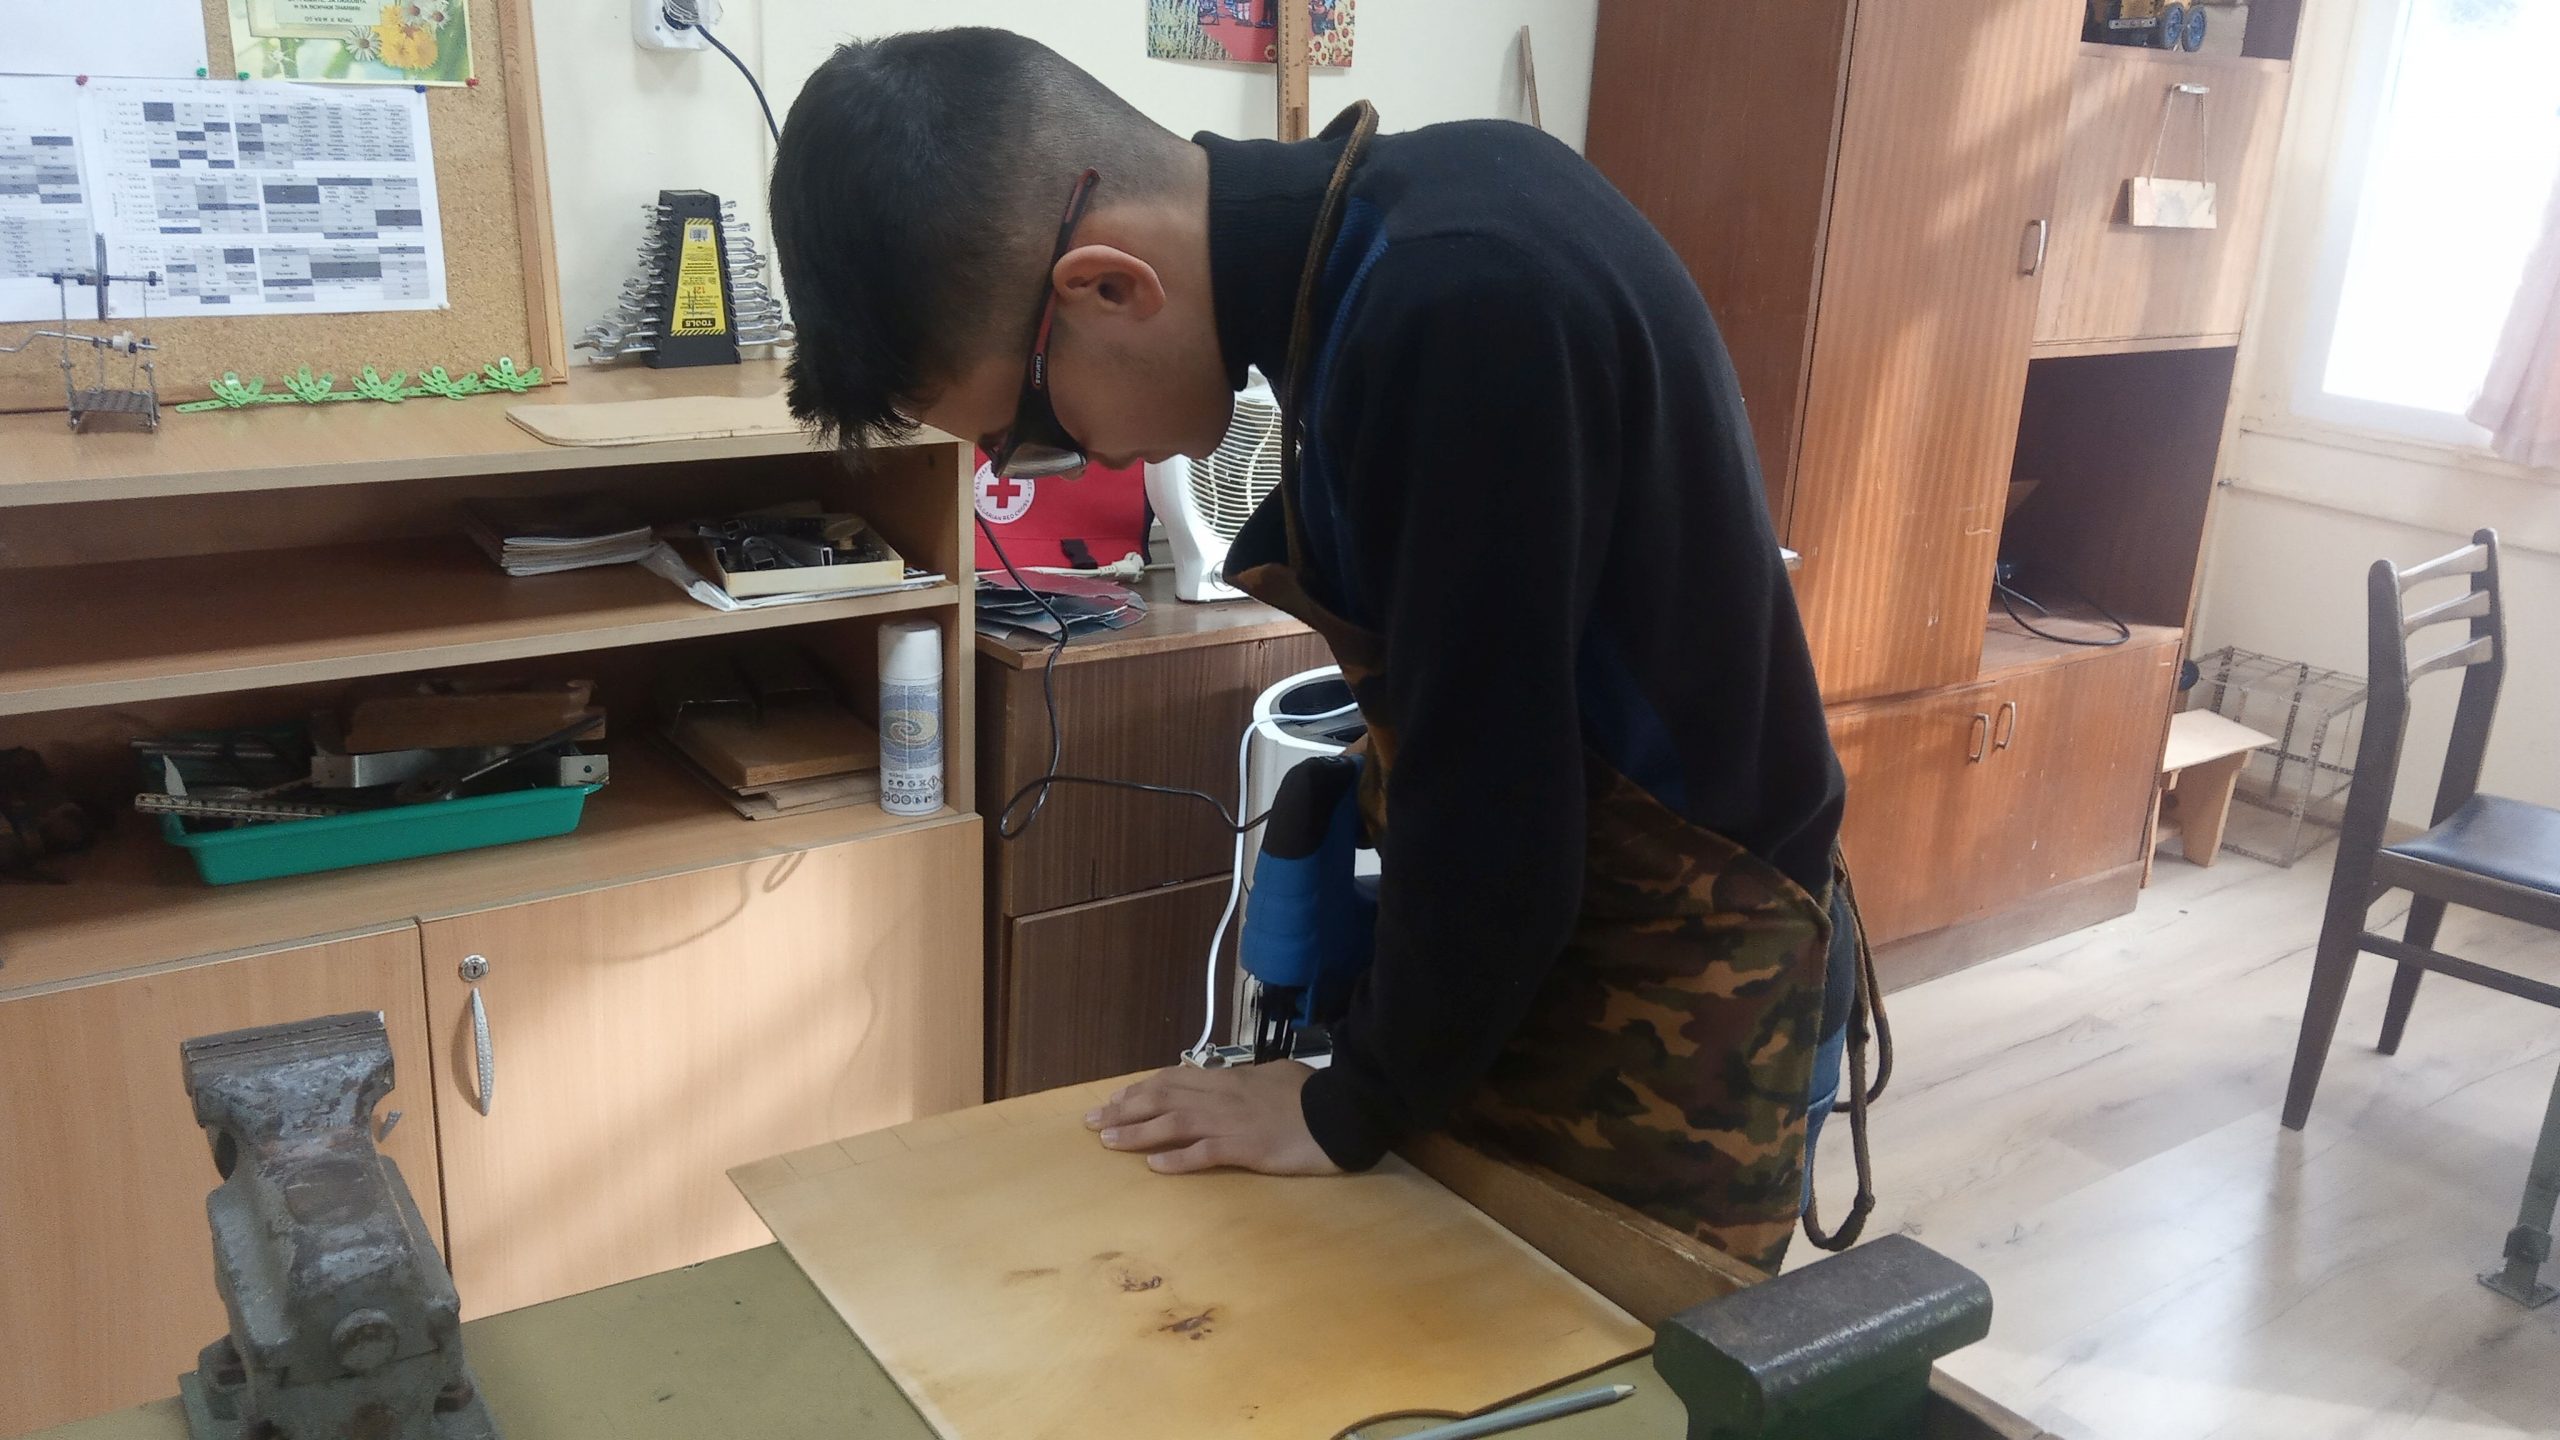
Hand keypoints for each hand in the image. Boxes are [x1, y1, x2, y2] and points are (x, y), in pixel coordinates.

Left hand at [1085, 1063, 1341, 1175]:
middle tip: (1092, 1121)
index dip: (1138, 1090)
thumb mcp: (1273, 1077)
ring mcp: (1232, 1122)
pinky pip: (1205, 1153)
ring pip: (1173, 1122)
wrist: (1341, 1109)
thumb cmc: (1311, 1094)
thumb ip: (1247, 1081)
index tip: (1113, 1100)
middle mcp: (1221, 1097)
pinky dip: (1177, 1159)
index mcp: (1227, 1079)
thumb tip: (1232, 1082)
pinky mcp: (1247, 1147)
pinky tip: (1155, 1166)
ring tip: (1108, 1141)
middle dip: (1123, 1109)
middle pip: (1162, 1098)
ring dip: (1137, 1132)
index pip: (1172, 1080)